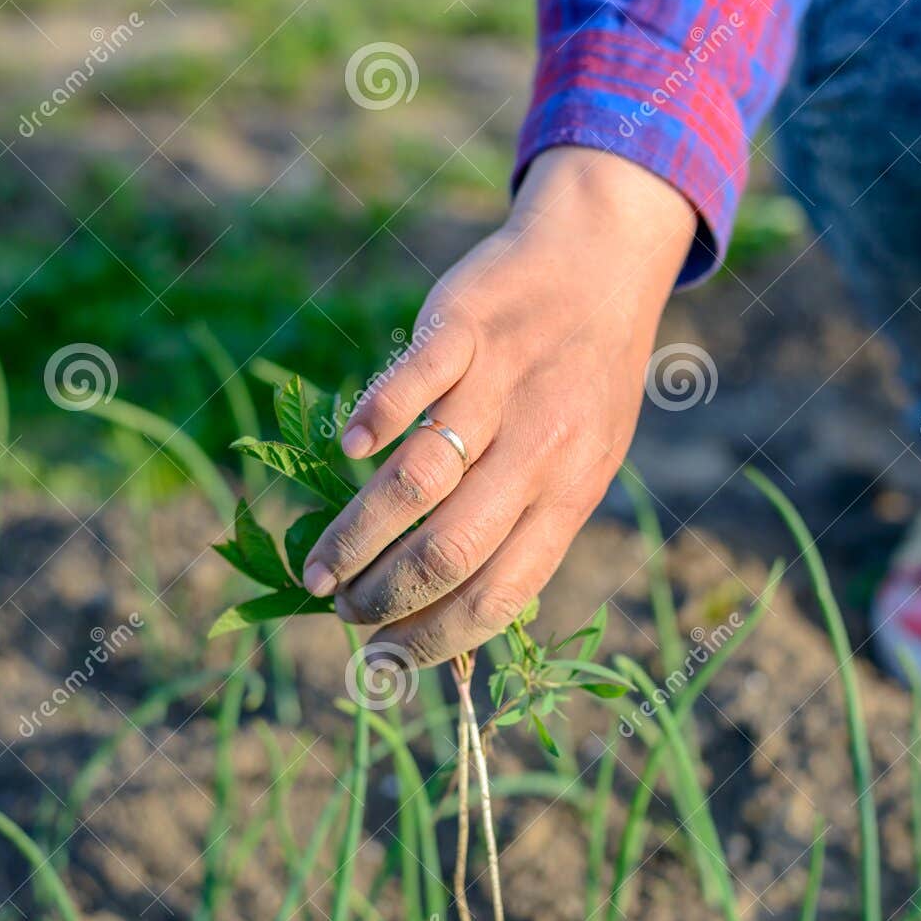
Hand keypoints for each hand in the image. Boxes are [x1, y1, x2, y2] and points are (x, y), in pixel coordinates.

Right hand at [302, 147, 695, 666]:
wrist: (602, 261)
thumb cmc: (583, 381)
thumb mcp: (583, 462)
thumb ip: (531, 525)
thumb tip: (456, 611)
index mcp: (571, 494)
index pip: (500, 595)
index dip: (434, 638)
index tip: (385, 659)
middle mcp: (540, 449)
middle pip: (448, 549)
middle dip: (384, 597)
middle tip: (341, 611)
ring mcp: (501, 387)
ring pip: (418, 481)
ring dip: (356, 534)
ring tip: (319, 567)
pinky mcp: (465, 327)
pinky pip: (414, 380)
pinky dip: (375, 418)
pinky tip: (347, 449)